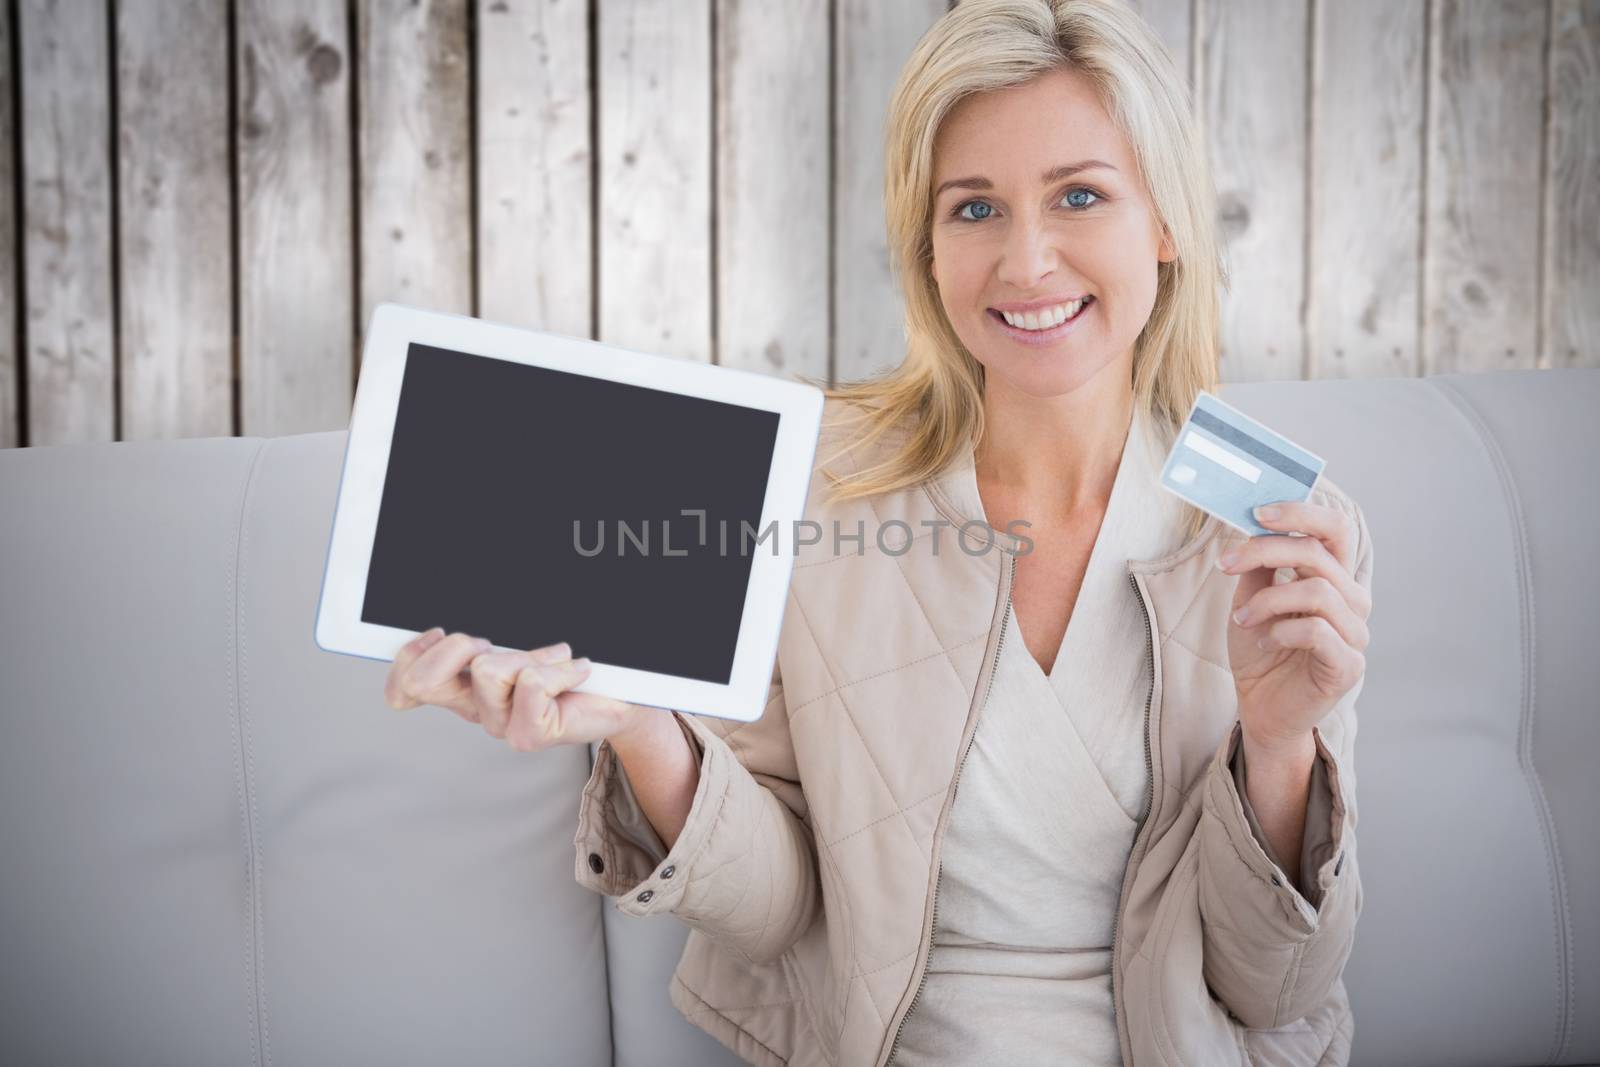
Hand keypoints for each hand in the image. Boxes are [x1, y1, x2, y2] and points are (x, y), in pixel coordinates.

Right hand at [383, 628, 652, 750]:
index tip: (438, 631)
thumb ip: (485, 640)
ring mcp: (500, 726)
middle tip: (493, 644)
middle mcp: (475, 710)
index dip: (410, 656)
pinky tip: (576, 670)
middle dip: (457, 647)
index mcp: (463, 688)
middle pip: (425, 681)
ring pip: (487, 670)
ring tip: (556, 659)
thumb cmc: (568, 665)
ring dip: (528, 654)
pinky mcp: (529, 735)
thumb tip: (455, 624)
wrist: (619, 695)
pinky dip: (558, 667)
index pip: (404, 688)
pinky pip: (531, 682)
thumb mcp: (519, 644)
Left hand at [1216, 502, 1371, 751]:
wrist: (1261, 707)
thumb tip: (1251, 526)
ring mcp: (1355, 633)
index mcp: (1333, 576)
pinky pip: (1317, 631)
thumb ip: (1258, 566)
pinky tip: (1263, 641)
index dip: (1300, 512)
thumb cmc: (1260, 650)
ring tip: (1242, 619)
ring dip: (1267, 600)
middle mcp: (1352, 600)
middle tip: (1226, 564)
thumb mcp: (1250, 599)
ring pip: (1316, 591)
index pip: (1334, 528)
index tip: (1257, 512)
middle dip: (1266, 550)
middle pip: (1319, 553)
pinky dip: (1280, 630)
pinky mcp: (1348, 666)